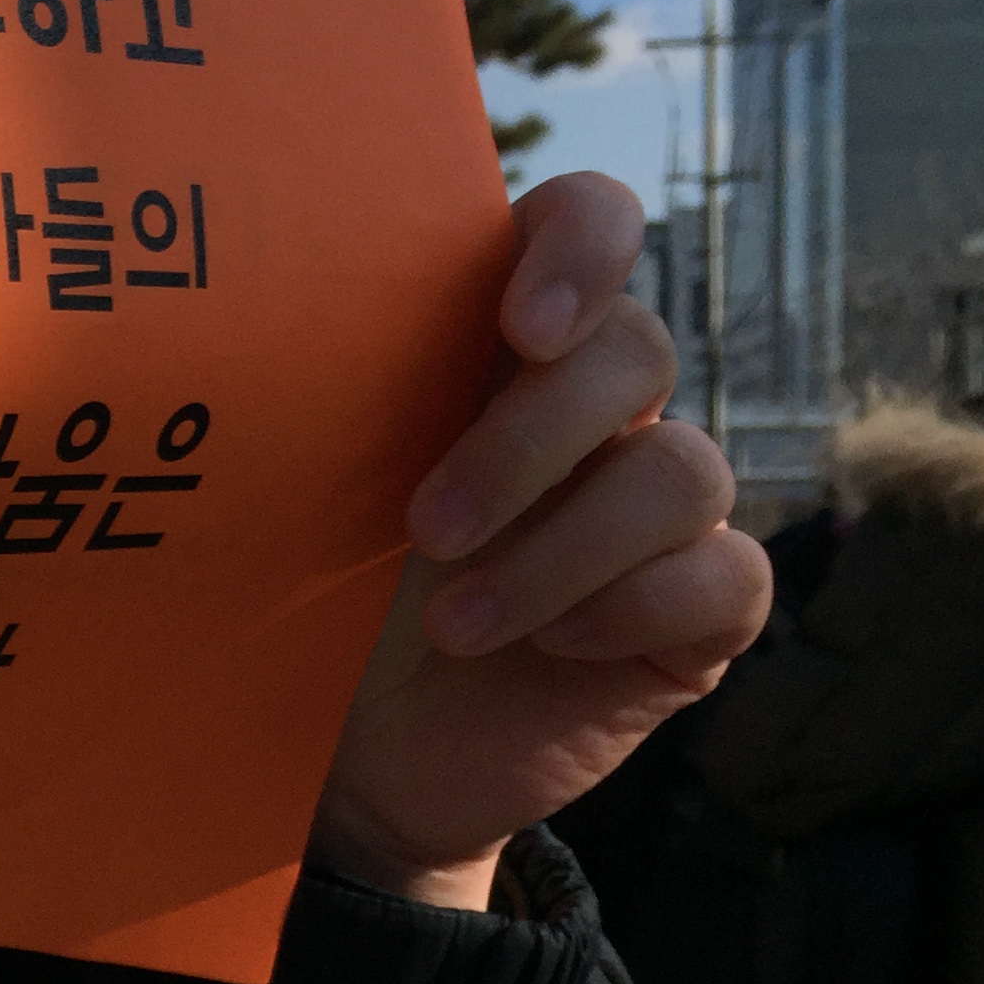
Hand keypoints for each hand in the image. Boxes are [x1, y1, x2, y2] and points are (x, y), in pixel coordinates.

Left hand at [310, 173, 770, 909]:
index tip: (519, 323)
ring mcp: (653, 513)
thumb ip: (324, 397)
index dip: (582, 245)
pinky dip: (631, 611)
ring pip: (681, 471)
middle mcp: (593, 412)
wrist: (350, 758)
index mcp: (499, 347)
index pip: (586, 224)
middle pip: (635, 351)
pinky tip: (548, 649)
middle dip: (528, 440)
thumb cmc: (321, 599)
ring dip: (561, 552)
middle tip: (424, 528)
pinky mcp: (693, 615)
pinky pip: (726, 577)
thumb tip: (257, 319)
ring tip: (455, 624)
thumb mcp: (309, 493)